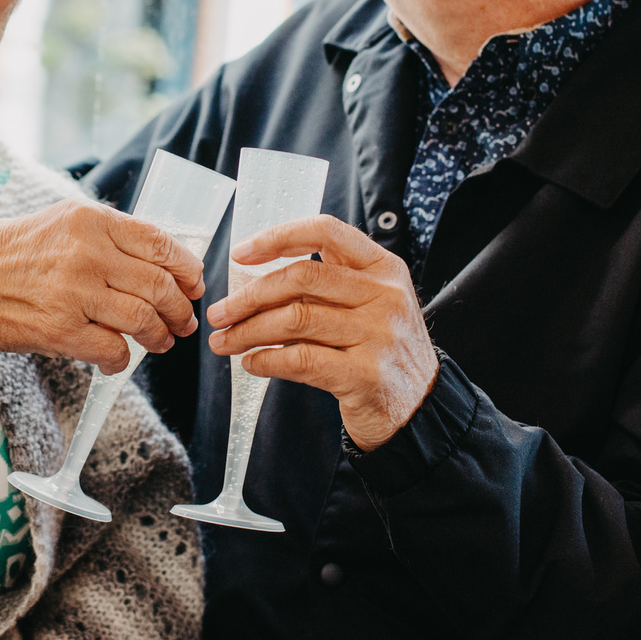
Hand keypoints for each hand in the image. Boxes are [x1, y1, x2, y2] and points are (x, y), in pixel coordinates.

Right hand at [0, 200, 205, 373]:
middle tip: (183, 322)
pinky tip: (117, 359)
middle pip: (160, 286)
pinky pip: (114, 351)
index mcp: (92, 220)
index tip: (193, 286)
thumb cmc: (13, 252)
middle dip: (181, 310)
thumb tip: (164, 263)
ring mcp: (75, 293)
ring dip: (159, 336)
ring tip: (159, 341)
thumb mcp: (64, 223)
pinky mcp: (60, 331)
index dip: (186, 270)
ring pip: (144, 320)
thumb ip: (112, 237)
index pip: (160, 244)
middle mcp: (87, 253)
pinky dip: (122, 360)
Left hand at [207, 214, 437, 449]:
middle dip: (249, 295)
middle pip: (301, 276)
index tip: (241, 253)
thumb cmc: (382, 351)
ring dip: (248, 331)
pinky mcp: (366, 374)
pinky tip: (252, 362)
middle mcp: (385, 295)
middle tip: (220, 312)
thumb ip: (329, 284)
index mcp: (384, 268)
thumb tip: (253, 279)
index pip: (326, 231)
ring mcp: (378, 335)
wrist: (420, 408)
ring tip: (224, 341)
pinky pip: (300, 360)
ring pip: (294, 319)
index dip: (278, 237)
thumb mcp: (371, 304)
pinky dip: (266, 360)